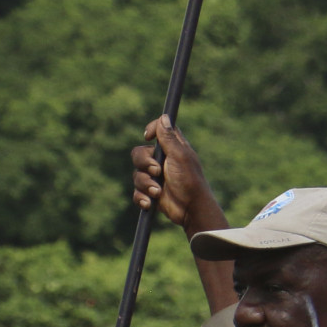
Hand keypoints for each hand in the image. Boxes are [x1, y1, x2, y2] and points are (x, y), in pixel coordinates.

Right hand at [130, 116, 221, 231]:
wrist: (190, 210)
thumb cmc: (190, 181)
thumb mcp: (179, 156)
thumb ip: (169, 138)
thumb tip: (164, 116)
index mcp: (172, 148)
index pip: (157, 131)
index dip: (150, 130)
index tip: (147, 136)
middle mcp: (162, 160)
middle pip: (139, 153)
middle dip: (144, 163)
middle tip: (157, 171)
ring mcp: (155, 177)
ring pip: (136, 174)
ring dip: (146, 184)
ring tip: (157, 191)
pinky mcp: (150, 193)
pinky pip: (136, 192)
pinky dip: (141, 197)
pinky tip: (150, 202)